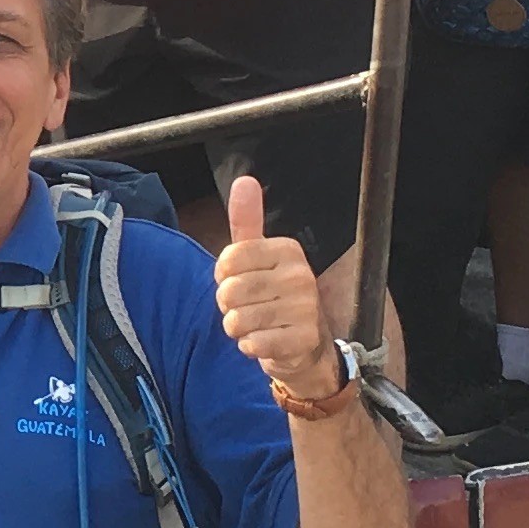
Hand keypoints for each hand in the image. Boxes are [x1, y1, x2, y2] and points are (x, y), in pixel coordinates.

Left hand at [213, 176, 339, 398]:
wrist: (304, 345)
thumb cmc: (272, 297)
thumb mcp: (258, 257)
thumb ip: (247, 223)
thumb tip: (244, 181)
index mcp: (288, 250)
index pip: (228, 259)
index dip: (223, 277)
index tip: (239, 281)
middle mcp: (301, 275)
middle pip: (229, 291)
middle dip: (228, 306)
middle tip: (247, 308)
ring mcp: (305, 309)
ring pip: (238, 320)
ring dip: (238, 329)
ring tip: (256, 325)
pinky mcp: (303, 339)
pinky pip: (252, 344)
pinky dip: (250, 347)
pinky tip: (265, 342)